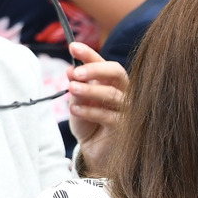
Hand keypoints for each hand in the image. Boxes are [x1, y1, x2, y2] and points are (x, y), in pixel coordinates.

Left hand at [66, 42, 127, 176]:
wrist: (95, 150)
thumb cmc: (89, 122)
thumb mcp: (78, 101)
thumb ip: (77, 86)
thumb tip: (70, 70)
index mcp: (112, 83)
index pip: (104, 63)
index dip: (90, 54)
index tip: (73, 47)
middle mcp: (123, 92)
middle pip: (117, 73)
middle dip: (96, 69)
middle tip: (76, 71)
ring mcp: (127, 109)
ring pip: (113, 94)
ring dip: (90, 90)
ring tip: (71, 88)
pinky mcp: (125, 127)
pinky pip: (109, 115)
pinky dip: (90, 110)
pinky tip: (75, 109)